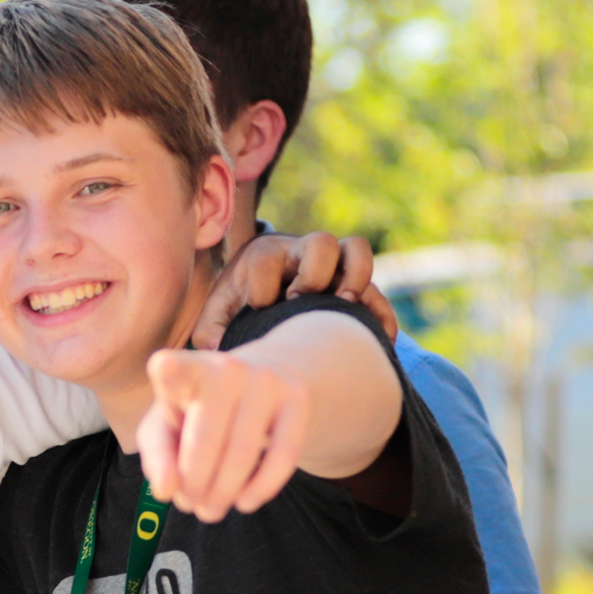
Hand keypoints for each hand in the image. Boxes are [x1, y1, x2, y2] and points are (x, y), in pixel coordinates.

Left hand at [135, 350, 310, 522]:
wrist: (263, 378)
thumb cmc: (201, 409)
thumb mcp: (167, 425)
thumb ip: (157, 457)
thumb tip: (166, 491)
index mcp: (186, 370)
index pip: (174, 369)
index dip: (168, 370)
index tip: (164, 366)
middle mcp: (226, 369)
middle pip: (205, 442)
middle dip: (193, 485)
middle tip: (190, 506)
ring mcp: (265, 381)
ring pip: (242, 454)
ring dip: (222, 494)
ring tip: (210, 511)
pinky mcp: (298, 399)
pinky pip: (283, 456)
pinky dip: (261, 489)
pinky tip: (244, 502)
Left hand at [193, 231, 397, 349]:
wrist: (261, 300)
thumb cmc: (237, 307)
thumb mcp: (216, 317)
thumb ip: (210, 331)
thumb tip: (219, 351)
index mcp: (265, 256)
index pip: (268, 258)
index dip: (264, 285)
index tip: (258, 307)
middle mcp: (301, 254)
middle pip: (321, 241)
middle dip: (314, 273)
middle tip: (299, 302)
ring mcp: (333, 268)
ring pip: (357, 249)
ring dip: (356, 276)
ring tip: (345, 306)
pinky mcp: (355, 289)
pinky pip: (378, 293)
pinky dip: (382, 315)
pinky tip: (379, 340)